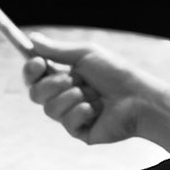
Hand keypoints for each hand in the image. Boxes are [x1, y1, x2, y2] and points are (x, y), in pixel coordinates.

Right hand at [21, 33, 169, 153]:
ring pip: (49, 108)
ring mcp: (70, 114)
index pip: (35, 75)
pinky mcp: (79, 131)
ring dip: (73, 97)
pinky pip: (66, 122)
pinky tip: (98, 109)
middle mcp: (64, 96)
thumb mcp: (85, 54)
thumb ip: (57, 50)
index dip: (30, 70)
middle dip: (52, 84)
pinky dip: (82, 112)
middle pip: (35, 93)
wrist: (138, 97)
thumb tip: (32, 38)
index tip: (37, 62)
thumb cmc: (116, 73)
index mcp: (64, 76)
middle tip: (73, 78)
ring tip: (94, 94)